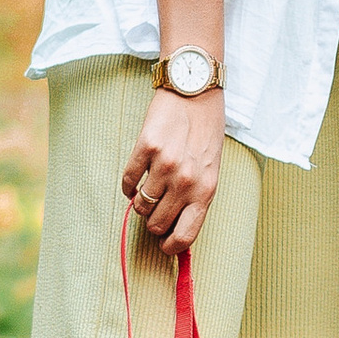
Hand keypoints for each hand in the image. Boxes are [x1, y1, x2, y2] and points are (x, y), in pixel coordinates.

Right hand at [123, 86, 222, 251]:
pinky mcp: (146, 148)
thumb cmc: (206, 131)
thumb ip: (195, 196)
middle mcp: (186, 181)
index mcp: (206, 189)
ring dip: (141, 201)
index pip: (185, 235)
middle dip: (153, 220)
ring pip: (140, 205)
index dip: (170, 247)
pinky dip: (128, 185)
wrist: (196, 91)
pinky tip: (137, 176)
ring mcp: (165, 165)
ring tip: (149, 186)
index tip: (163, 244)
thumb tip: (173, 227)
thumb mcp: (211, 169)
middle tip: (156, 207)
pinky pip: (128, 182)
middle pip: (157, 223)